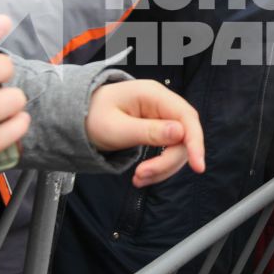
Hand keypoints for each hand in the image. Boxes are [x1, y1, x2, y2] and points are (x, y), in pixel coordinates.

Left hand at [84, 79, 205, 186]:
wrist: (76, 116)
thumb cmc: (91, 117)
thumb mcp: (115, 128)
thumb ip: (148, 131)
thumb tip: (180, 134)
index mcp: (153, 94)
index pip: (186, 117)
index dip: (195, 142)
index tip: (198, 167)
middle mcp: (162, 103)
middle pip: (184, 135)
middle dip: (168, 161)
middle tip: (141, 176)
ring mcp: (161, 116)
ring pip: (178, 147)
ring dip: (162, 168)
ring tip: (137, 178)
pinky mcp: (158, 129)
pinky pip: (168, 150)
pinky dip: (158, 167)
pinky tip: (142, 176)